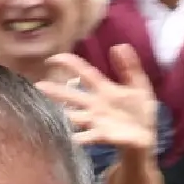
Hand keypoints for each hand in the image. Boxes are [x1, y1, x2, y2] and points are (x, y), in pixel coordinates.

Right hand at [36, 49, 157, 152]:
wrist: (146, 136)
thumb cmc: (139, 110)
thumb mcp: (139, 86)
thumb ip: (130, 67)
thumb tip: (120, 45)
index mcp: (103, 89)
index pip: (84, 72)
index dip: (69, 64)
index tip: (53, 59)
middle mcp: (95, 104)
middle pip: (71, 95)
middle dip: (54, 91)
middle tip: (37, 86)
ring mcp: (96, 121)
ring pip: (73, 115)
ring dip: (60, 113)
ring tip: (45, 110)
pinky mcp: (102, 136)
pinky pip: (87, 137)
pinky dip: (79, 138)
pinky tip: (71, 137)